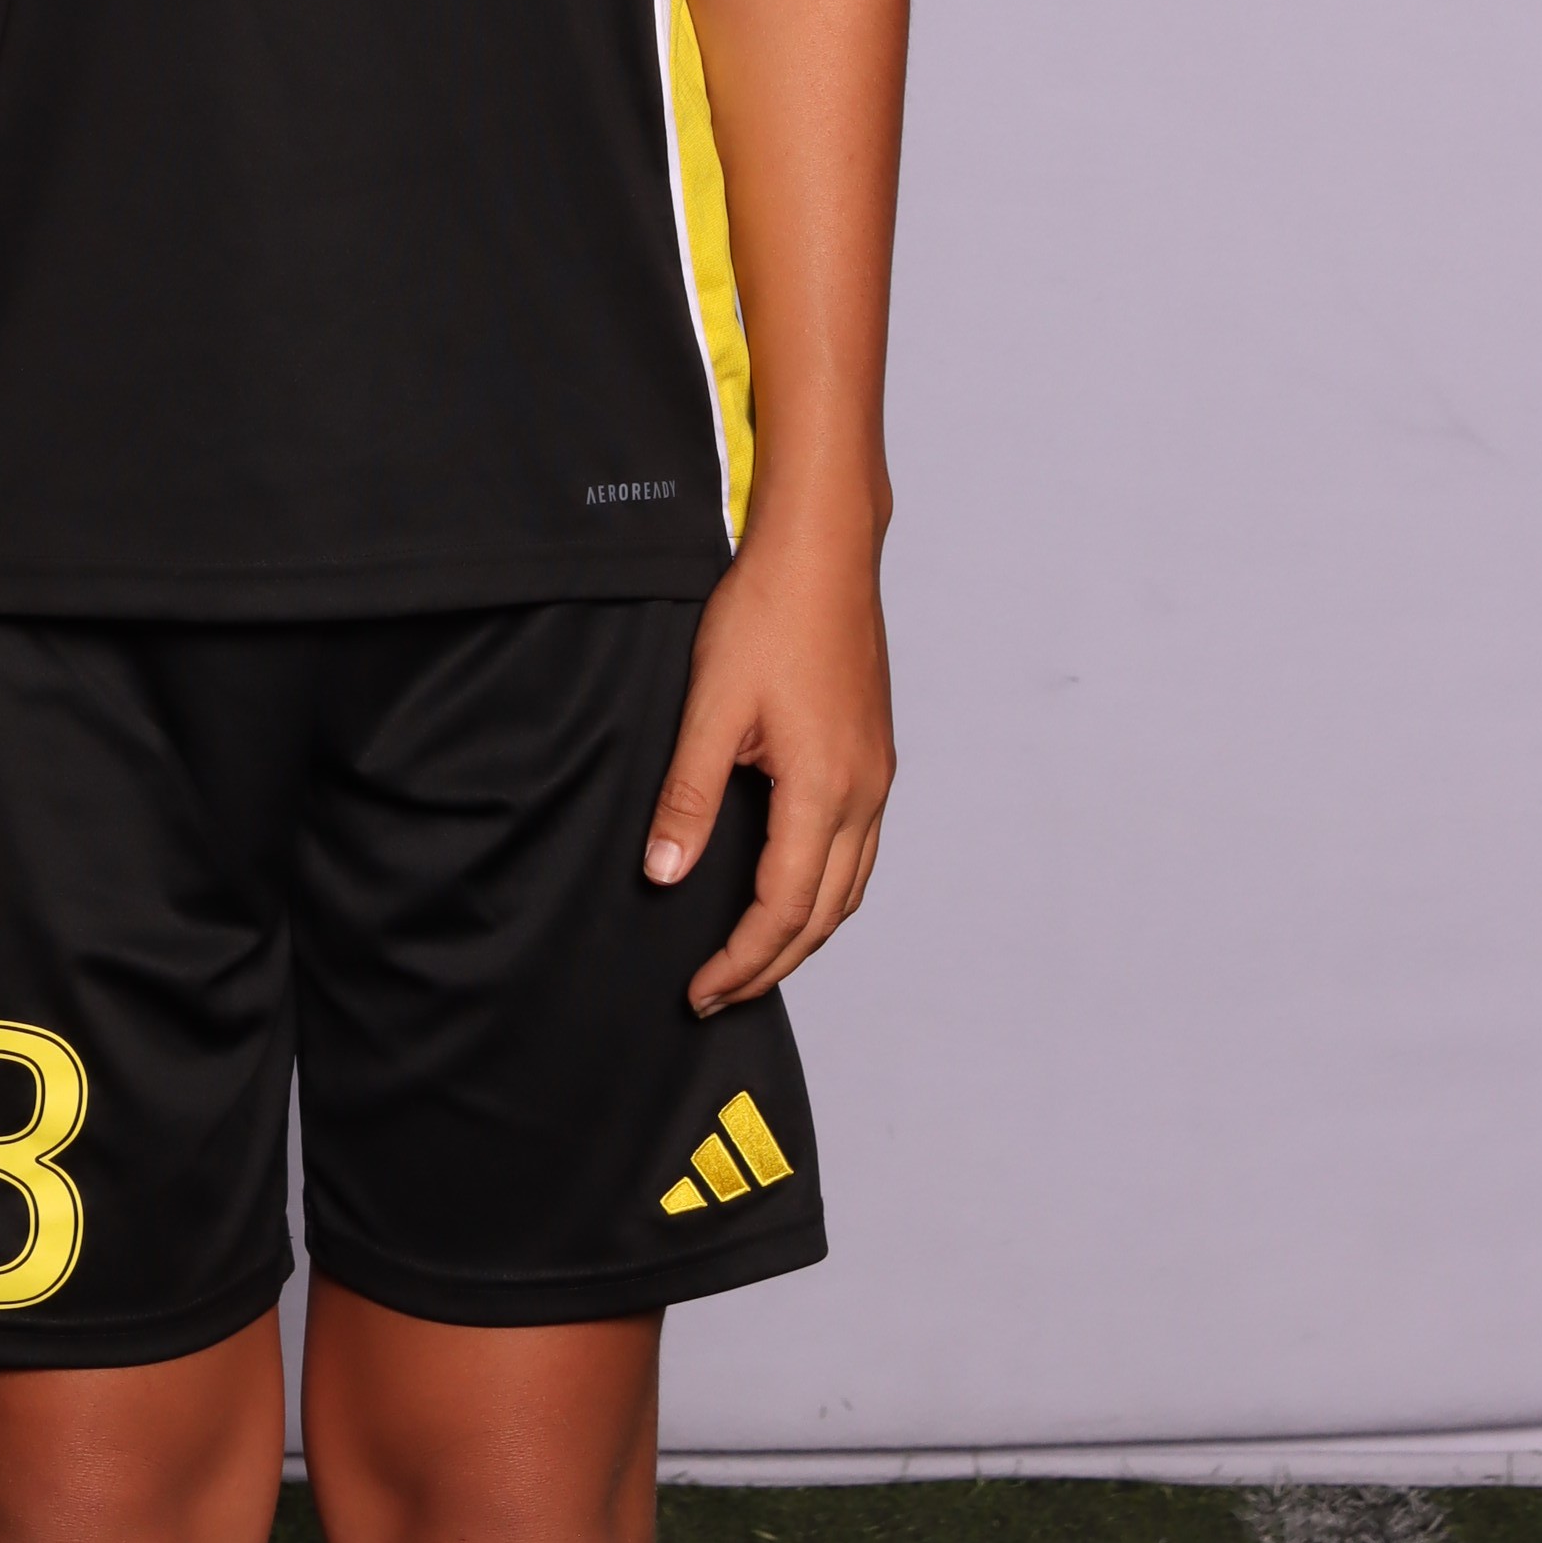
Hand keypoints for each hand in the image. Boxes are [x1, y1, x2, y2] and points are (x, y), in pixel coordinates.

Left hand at [642, 534, 894, 1014]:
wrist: (822, 548)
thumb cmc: (768, 613)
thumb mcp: (711, 707)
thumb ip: (689, 796)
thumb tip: (664, 872)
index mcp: (825, 789)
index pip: (783, 909)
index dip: (741, 960)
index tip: (701, 990)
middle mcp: (864, 792)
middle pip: (825, 914)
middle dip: (772, 964)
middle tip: (719, 993)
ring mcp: (877, 774)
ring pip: (850, 886)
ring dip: (804, 932)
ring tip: (753, 957)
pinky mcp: (874, 754)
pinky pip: (859, 849)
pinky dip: (826, 889)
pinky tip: (792, 885)